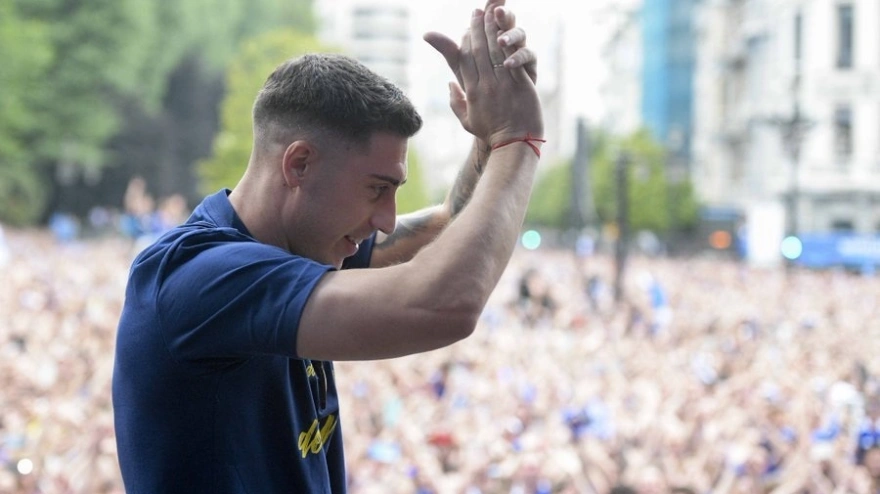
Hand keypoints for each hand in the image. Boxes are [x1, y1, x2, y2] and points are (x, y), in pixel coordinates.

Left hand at [424, 1, 536, 87]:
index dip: (481, 14)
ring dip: (509, 32)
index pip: (485, 20)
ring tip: (501, 36)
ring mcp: (518, 53)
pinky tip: (508, 59)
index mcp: (488, 40)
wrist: (499, 118)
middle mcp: (505, 42)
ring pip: (517, 34)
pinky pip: (527, 56)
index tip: (477, 9)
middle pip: (502, 23)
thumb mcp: (462, 70)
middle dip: (497, 15)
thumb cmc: (479, 94)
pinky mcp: (529, 67)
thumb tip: (426, 34)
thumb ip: (448, 50)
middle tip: (494, 8)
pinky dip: (518, 55)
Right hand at [424, 2, 542, 145]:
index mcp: (471, 92)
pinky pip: (511, 58)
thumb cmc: (491, 134)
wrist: (514, 144)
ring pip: (493, 50)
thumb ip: (455, 101)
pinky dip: (507, 42)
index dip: (464, 41)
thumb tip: (449, 85)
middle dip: (476, 28)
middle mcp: (484, 85)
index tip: (466, 28)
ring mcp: (502, 83)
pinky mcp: (519, 84)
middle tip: (476, 12)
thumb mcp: (466, 121)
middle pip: (477, 50)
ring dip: (491, 29)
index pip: (464, 60)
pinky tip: (505, 29)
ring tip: (490, 13)